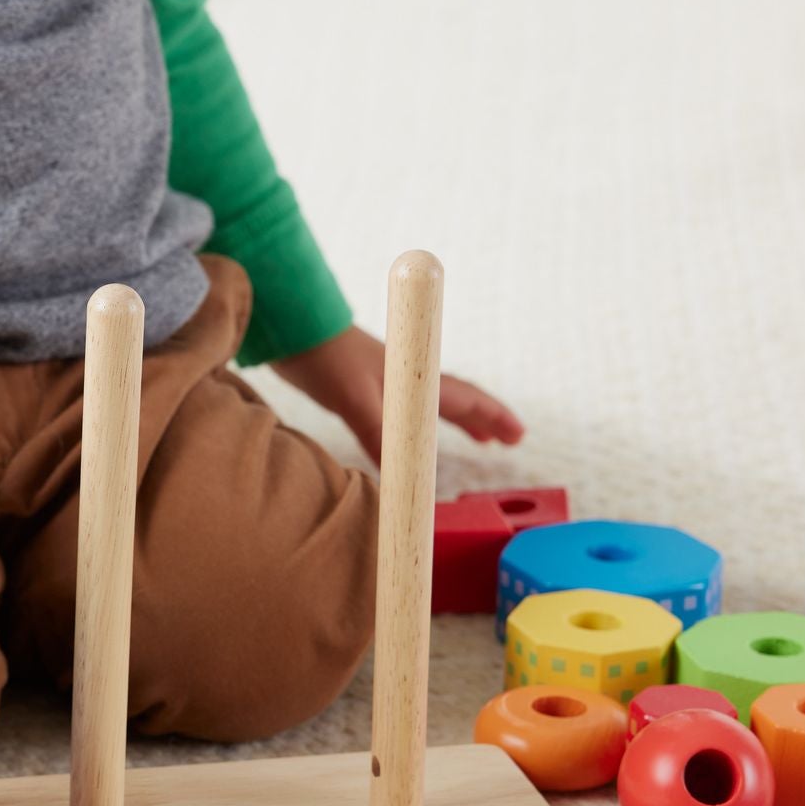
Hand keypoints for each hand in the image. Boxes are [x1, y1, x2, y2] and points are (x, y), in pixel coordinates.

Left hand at [272, 324, 524, 468]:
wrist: (287, 328)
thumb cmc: (321, 356)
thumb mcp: (352, 398)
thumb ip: (377, 431)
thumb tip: (400, 477)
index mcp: (412, 377)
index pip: (463, 398)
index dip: (491, 417)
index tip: (517, 436)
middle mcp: (404, 377)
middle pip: (455, 399)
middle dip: (484, 420)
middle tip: (508, 440)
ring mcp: (383, 381)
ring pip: (432, 403)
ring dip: (458, 421)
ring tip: (478, 440)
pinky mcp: (359, 387)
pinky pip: (405, 409)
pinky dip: (420, 424)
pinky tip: (412, 432)